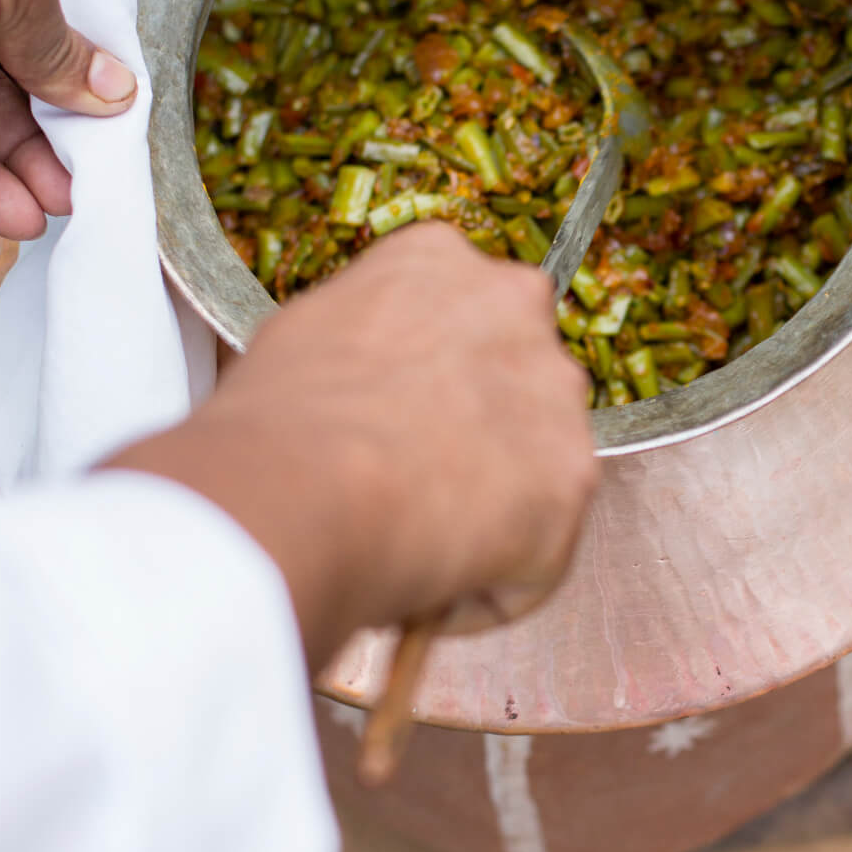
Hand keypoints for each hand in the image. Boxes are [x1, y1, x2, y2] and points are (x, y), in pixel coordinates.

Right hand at [106, 223, 598, 671]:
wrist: (300, 492)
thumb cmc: (276, 424)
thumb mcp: (305, 339)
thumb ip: (369, 338)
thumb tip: (369, 382)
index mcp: (442, 262)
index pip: (465, 316)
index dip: (435, 382)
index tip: (405, 422)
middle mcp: (516, 307)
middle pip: (516, 383)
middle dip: (481, 437)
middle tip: (414, 487)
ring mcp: (555, 392)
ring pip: (536, 468)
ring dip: (492, 511)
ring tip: (415, 544)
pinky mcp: (575, 478)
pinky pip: (536, 554)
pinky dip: (491, 587)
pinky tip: (430, 589)